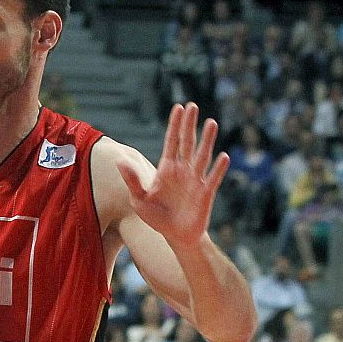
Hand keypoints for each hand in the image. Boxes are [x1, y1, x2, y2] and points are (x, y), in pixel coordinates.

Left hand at [118, 102, 229, 247]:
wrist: (175, 236)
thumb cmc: (156, 216)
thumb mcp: (139, 199)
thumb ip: (132, 180)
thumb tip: (119, 161)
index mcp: (167, 168)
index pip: (172, 141)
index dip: (174, 125)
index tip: (178, 107)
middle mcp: (183, 170)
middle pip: (188, 142)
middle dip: (190, 125)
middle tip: (193, 105)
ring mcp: (196, 180)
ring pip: (203, 155)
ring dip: (207, 140)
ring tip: (211, 123)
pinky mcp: (205, 193)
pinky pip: (213, 179)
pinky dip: (218, 169)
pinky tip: (223, 157)